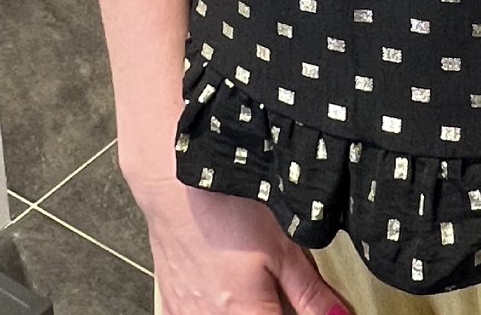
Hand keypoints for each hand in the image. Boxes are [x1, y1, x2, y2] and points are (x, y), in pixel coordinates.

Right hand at [133, 172, 354, 314]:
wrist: (175, 180)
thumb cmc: (227, 203)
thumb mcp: (282, 246)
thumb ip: (310, 292)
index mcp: (245, 314)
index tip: (301, 304)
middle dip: (273, 308)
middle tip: (279, 288)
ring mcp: (187, 314)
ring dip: (246, 307)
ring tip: (252, 285)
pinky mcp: (170, 303)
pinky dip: (215, 308)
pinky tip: (222, 291)